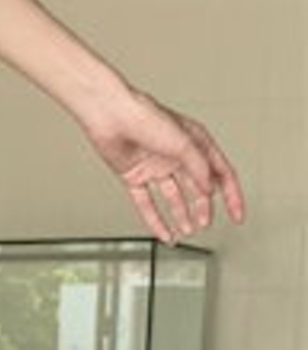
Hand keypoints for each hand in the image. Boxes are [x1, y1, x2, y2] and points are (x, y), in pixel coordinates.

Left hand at [80, 85, 245, 243]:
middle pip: (197, 188)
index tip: (237, 215)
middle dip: (203, 208)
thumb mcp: (184, 143)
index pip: (221, 173)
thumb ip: (199, 168)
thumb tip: (208, 191)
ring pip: (174, 198)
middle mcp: (177, 155)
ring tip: (188, 230)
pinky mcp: (135, 177)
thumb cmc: (145, 118)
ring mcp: (156, 167)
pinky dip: (156, 220)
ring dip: (182, 215)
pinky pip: (148, 204)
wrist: (111, 117)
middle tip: (205, 224)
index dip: (231, 196)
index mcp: (196, 142)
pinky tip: (163, 232)